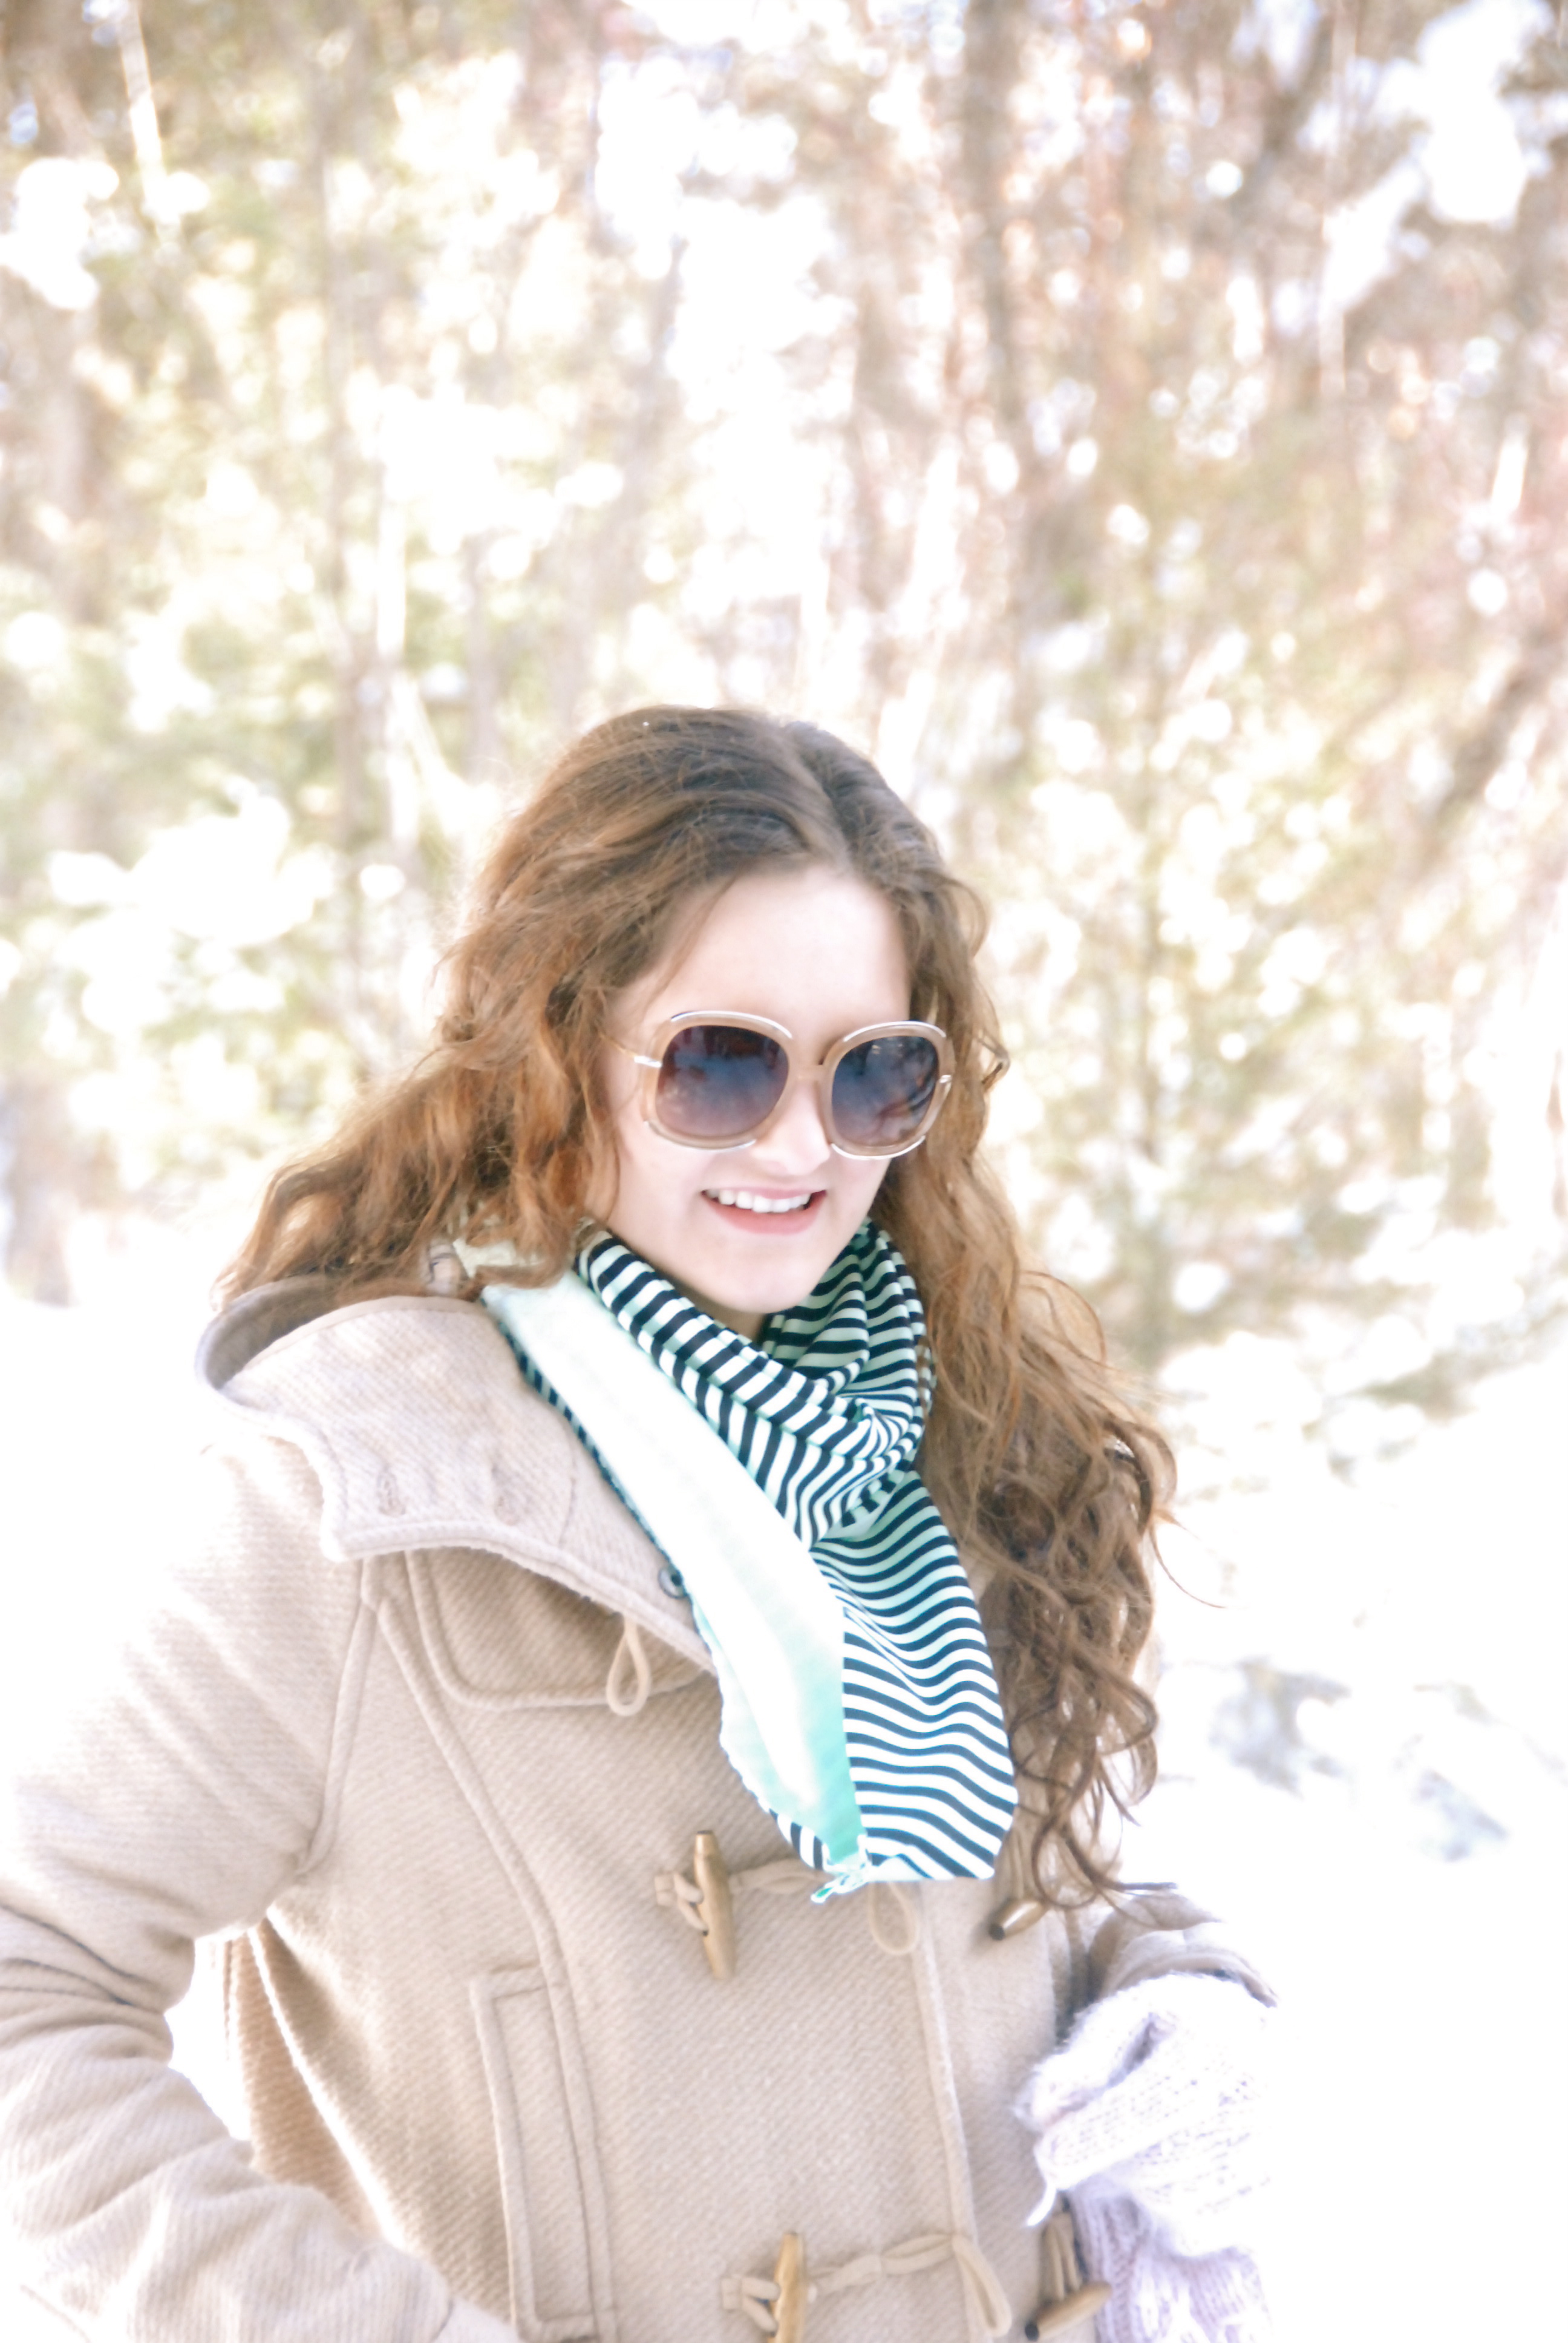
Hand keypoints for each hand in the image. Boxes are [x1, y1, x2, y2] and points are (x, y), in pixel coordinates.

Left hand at [1018, 1971, 1272, 2342]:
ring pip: (1177, 2206)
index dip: (1093, 2137)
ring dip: (1136, 2189)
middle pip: (1157, 2165)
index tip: (1048, 2158)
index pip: (1148, 2105)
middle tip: (1087, 2144)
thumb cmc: (1178, 2027)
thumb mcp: (1127, 2017)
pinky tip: (1171, 2174)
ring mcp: (1276, 2153)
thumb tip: (1044, 2112)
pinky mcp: (1277, 2196)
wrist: (1259, 2041)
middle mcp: (1257, 2100)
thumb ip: (1083, 2058)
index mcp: (1215, 2043)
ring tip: (1135, 2151)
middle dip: (1108, 2162)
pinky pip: (1201, 2234)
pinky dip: (1169, 2215)